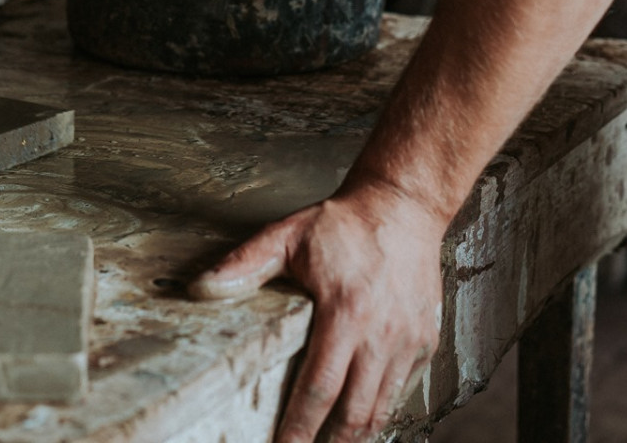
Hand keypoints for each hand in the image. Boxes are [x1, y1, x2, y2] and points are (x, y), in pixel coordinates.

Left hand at [189, 181, 445, 442]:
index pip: (319, 388)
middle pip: (354, 413)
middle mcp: (382, 333)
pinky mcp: (425, 340)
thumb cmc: (345, 223)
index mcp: (346, 312)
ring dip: (355, 435)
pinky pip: (401, 390)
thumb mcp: (287, 235)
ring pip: (381, 409)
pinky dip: (379, 409)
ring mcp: (408, 340)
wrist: (403, 205)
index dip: (299, 427)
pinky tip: (357, 416)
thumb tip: (200, 289)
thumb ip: (244, 265)